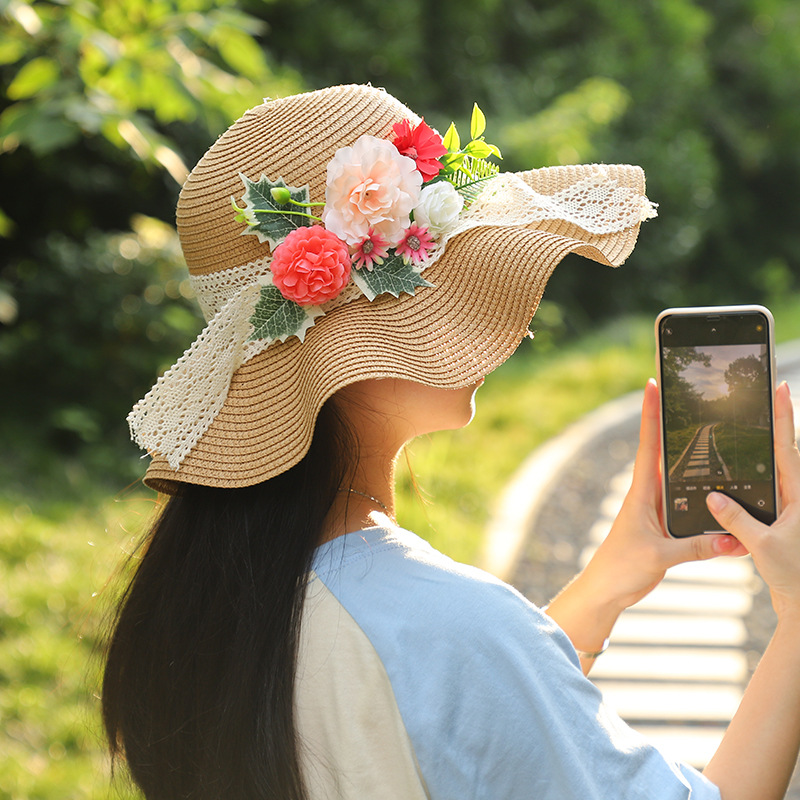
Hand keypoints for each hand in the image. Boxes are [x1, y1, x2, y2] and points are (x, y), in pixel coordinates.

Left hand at [580, 378, 747, 612]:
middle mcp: (649, 495)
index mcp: (642, 493)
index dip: (651, 413)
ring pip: (681, 477)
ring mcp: (657, 508)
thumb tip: (734, 540)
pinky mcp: (665, 525)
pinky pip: (688, 503)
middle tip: (693, 396)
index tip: (652, 383)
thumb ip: (697, 548)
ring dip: (695, 458)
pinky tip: (723, 492)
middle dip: (678, 424)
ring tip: (716, 431)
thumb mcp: (661, 557)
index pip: (648, 444)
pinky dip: (704, 496)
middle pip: (666, 452)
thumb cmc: (621, 569)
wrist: (606, 590)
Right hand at [706, 381, 799, 622]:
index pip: (787, 448)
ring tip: (748, 423)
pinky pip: (764, 490)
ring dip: (763, 448)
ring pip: (773, 470)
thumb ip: (737, 519)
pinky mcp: (780, 521)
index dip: (783, 418)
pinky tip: (734, 472)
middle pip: (783, 452)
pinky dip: (752, 477)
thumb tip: (714, 497)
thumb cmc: (793, 576)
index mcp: (798, 498)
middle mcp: (796, 498)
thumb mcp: (762, 546)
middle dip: (775, 422)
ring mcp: (789, 508)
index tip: (780, 389)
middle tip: (765, 394)